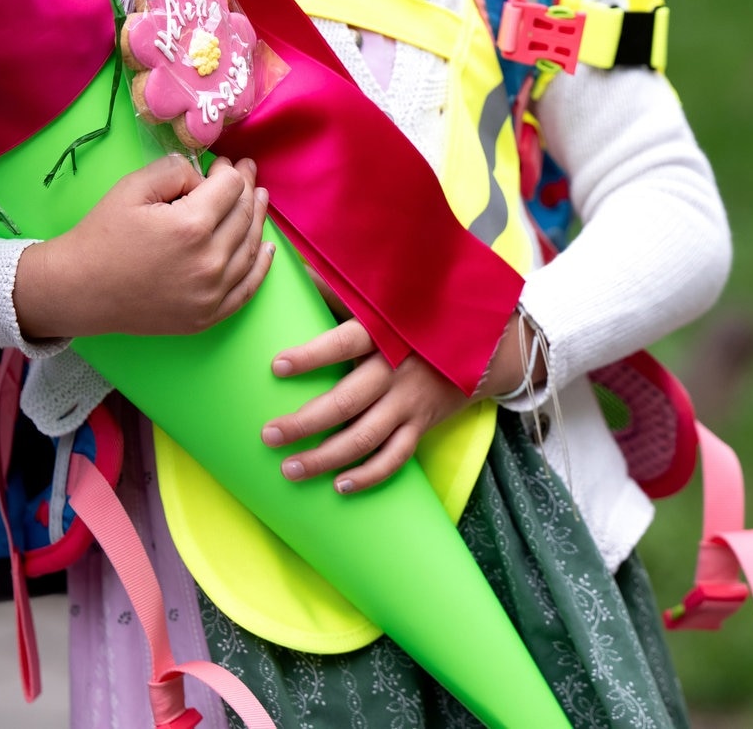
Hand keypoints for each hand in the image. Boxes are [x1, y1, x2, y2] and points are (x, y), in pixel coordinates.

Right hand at [14, 156, 272, 337]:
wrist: (81, 290)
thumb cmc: (103, 236)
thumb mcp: (132, 188)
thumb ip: (174, 170)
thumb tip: (204, 175)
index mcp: (191, 226)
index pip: (231, 188)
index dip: (231, 171)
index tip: (226, 163)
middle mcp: (209, 261)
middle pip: (245, 215)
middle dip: (248, 189)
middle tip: (248, 173)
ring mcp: (212, 292)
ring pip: (251, 249)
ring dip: (259, 220)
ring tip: (260, 200)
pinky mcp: (208, 315)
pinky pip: (247, 287)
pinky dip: (261, 266)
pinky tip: (268, 248)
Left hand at [261, 311, 545, 493]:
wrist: (483, 344)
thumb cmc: (416, 318)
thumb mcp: (386, 300)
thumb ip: (338, 289)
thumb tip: (292, 265)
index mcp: (385, 333)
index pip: (344, 343)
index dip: (312, 356)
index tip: (276, 366)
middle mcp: (396, 371)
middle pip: (347, 402)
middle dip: (305, 422)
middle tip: (269, 435)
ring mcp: (410, 403)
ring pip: (366, 438)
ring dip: (326, 458)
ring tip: (290, 469)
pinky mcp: (422, 425)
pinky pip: (395, 458)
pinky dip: (368, 475)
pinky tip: (339, 487)